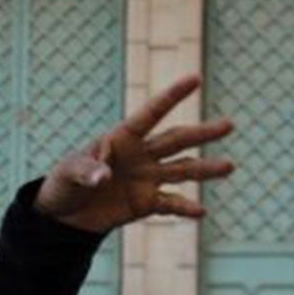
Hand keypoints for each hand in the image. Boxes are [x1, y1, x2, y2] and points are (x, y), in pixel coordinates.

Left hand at [35, 74, 235, 233]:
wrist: (64, 215)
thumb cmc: (63, 184)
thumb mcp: (66, 175)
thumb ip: (84, 172)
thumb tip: (103, 177)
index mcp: (121, 138)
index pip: (151, 114)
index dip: (172, 97)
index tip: (195, 79)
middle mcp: (140, 155)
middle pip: (176, 140)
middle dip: (202, 133)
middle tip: (229, 124)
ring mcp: (147, 178)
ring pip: (182, 170)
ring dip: (205, 169)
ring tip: (230, 166)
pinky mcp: (146, 203)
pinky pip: (170, 204)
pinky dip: (184, 208)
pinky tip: (200, 211)